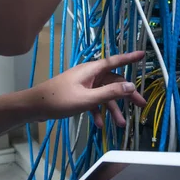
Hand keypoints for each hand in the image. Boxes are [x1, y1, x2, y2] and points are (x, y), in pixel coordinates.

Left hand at [32, 51, 146, 126]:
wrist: (35, 106)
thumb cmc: (60, 99)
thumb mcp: (87, 99)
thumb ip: (110, 93)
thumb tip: (131, 86)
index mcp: (92, 70)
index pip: (115, 61)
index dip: (130, 58)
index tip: (143, 54)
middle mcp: (90, 75)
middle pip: (113, 82)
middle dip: (126, 94)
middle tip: (141, 105)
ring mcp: (84, 85)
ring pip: (104, 94)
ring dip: (112, 108)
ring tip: (121, 124)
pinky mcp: (78, 94)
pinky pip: (94, 101)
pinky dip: (97, 111)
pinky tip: (99, 124)